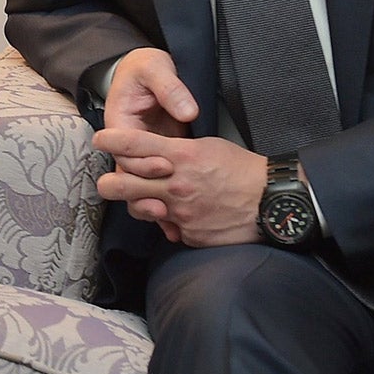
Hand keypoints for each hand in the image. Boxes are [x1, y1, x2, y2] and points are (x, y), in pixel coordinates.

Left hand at [93, 127, 264, 247]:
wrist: (272, 202)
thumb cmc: (242, 169)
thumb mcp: (208, 147)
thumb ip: (175, 151)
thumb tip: (152, 156)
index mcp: (181, 156)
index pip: (133, 144)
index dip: (110, 140)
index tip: (100, 139)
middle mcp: (174, 184)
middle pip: (120, 184)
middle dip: (109, 182)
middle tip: (110, 181)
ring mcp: (179, 212)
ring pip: (138, 209)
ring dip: (140, 204)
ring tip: (150, 200)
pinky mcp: (188, 234)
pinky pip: (168, 228)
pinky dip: (173, 222)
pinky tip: (188, 215)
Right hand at [96, 48, 201, 237]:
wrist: (145, 69)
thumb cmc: (146, 67)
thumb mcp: (156, 69)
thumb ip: (170, 89)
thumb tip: (187, 111)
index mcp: (119, 124)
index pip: (125, 153)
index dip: (143, 164)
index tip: (166, 166)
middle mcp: (126, 145)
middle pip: (129, 179)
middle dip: (147, 195)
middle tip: (168, 208)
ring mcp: (142, 155)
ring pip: (141, 188)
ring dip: (154, 207)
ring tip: (172, 225)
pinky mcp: (158, 160)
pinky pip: (157, 186)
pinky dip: (168, 205)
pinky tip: (180, 224)